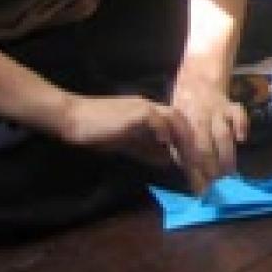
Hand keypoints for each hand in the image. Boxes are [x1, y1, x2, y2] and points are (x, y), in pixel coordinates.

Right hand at [57, 93, 193, 166]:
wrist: (72, 118)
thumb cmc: (97, 131)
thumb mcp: (128, 143)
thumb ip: (147, 150)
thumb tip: (168, 160)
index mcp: (152, 113)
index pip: (178, 126)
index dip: (188, 143)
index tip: (195, 162)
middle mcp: (152, 106)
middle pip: (182, 121)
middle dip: (193, 143)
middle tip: (199, 164)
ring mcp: (145, 106)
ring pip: (175, 119)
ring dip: (185, 139)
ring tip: (189, 159)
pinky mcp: (136, 110)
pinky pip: (157, 119)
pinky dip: (165, 131)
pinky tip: (167, 146)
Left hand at [171, 82, 247, 191]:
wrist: (197, 85)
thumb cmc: (185, 115)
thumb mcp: (176, 133)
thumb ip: (182, 155)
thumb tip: (196, 184)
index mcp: (181, 129)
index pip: (188, 155)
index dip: (195, 174)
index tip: (201, 191)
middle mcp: (198, 121)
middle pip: (203, 146)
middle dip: (211, 166)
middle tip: (218, 183)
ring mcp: (216, 112)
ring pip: (220, 133)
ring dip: (225, 153)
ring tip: (230, 171)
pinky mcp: (231, 106)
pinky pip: (238, 113)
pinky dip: (241, 125)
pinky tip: (242, 139)